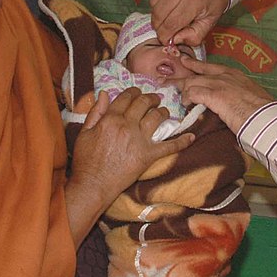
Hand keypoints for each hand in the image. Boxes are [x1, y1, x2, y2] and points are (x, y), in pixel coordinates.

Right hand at [65, 88, 194, 241]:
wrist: (93, 185)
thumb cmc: (86, 160)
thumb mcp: (84, 132)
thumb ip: (95, 112)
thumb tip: (104, 93)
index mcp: (110, 119)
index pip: (126, 98)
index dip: (133, 92)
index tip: (137, 92)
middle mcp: (127, 126)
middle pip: (143, 104)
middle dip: (150, 98)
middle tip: (154, 98)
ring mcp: (139, 140)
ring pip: (157, 118)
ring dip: (163, 111)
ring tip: (164, 111)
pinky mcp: (148, 156)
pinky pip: (169, 146)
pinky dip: (182, 142)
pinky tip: (191, 137)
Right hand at [150, 0, 229, 46]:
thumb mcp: (211, 21)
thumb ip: (194, 35)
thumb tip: (175, 40)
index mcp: (195, 1)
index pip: (170, 24)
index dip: (165, 36)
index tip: (167, 40)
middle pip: (158, 14)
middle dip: (158, 27)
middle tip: (165, 31)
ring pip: (153, 2)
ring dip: (157, 13)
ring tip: (167, 16)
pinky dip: (158, 0)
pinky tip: (169, 2)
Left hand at [175, 57, 273, 133]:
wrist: (267, 117)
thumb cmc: (263, 111)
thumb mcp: (250, 97)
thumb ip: (238, 96)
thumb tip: (232, 105)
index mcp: (235, 75)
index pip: (210, 67)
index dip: (196, 65)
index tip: (186, 61)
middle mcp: (225, 76)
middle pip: (196, 74)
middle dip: (181, 77)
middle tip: (165, 79)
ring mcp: (219, 84)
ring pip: (192, 82)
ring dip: (181, 90)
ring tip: (172, 96)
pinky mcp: (214, 94)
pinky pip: (193, 93)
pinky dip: (188, 99)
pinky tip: (186, 105)